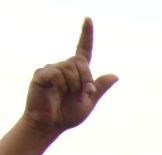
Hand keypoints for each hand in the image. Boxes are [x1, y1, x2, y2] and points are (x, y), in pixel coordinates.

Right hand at [24, 19, 117, 135]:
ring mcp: (52, 69)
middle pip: (81, 62)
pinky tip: (54, 91)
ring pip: (70, 69)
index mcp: (77, 73)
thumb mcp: (89, 102)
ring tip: (64, 95)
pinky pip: (57, 73)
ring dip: (73, 85)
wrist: (50, 124)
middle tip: (80, 94)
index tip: (88, 19)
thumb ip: (99, 88)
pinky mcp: (42, 73)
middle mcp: (64, 67)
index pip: (83, 50)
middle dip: (85, 80)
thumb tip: (115, 75)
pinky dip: (61, 85)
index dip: (86, 34)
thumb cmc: (68, 114)